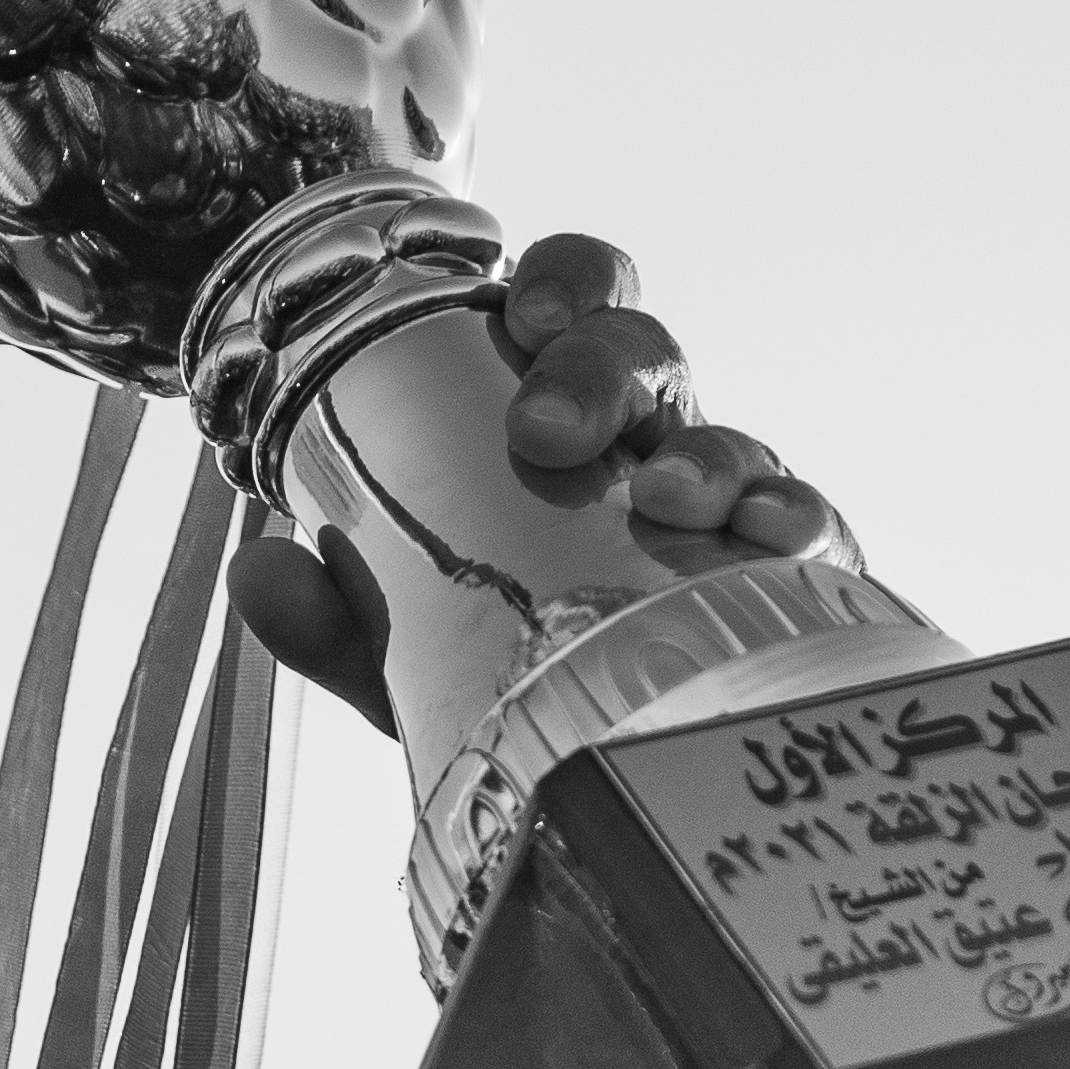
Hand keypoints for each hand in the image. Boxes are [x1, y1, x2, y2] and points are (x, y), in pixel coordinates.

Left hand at [227, 233, 844, 730]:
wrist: (610, 786)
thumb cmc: (513, 683)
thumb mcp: (412, 657)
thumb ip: (341, 620)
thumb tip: (260, 571)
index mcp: (561, 421)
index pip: (574, 303)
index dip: (561, 282)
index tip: (523, 318)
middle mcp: (647, 444)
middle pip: (646, 354)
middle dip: (603, 367)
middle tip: (548, 432)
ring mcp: (723, 512)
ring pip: (728, 439)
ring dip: (700, 451)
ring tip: (661, 495)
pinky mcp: (787, 585)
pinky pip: (809, 531)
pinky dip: (796, 519)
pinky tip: (770, 536)